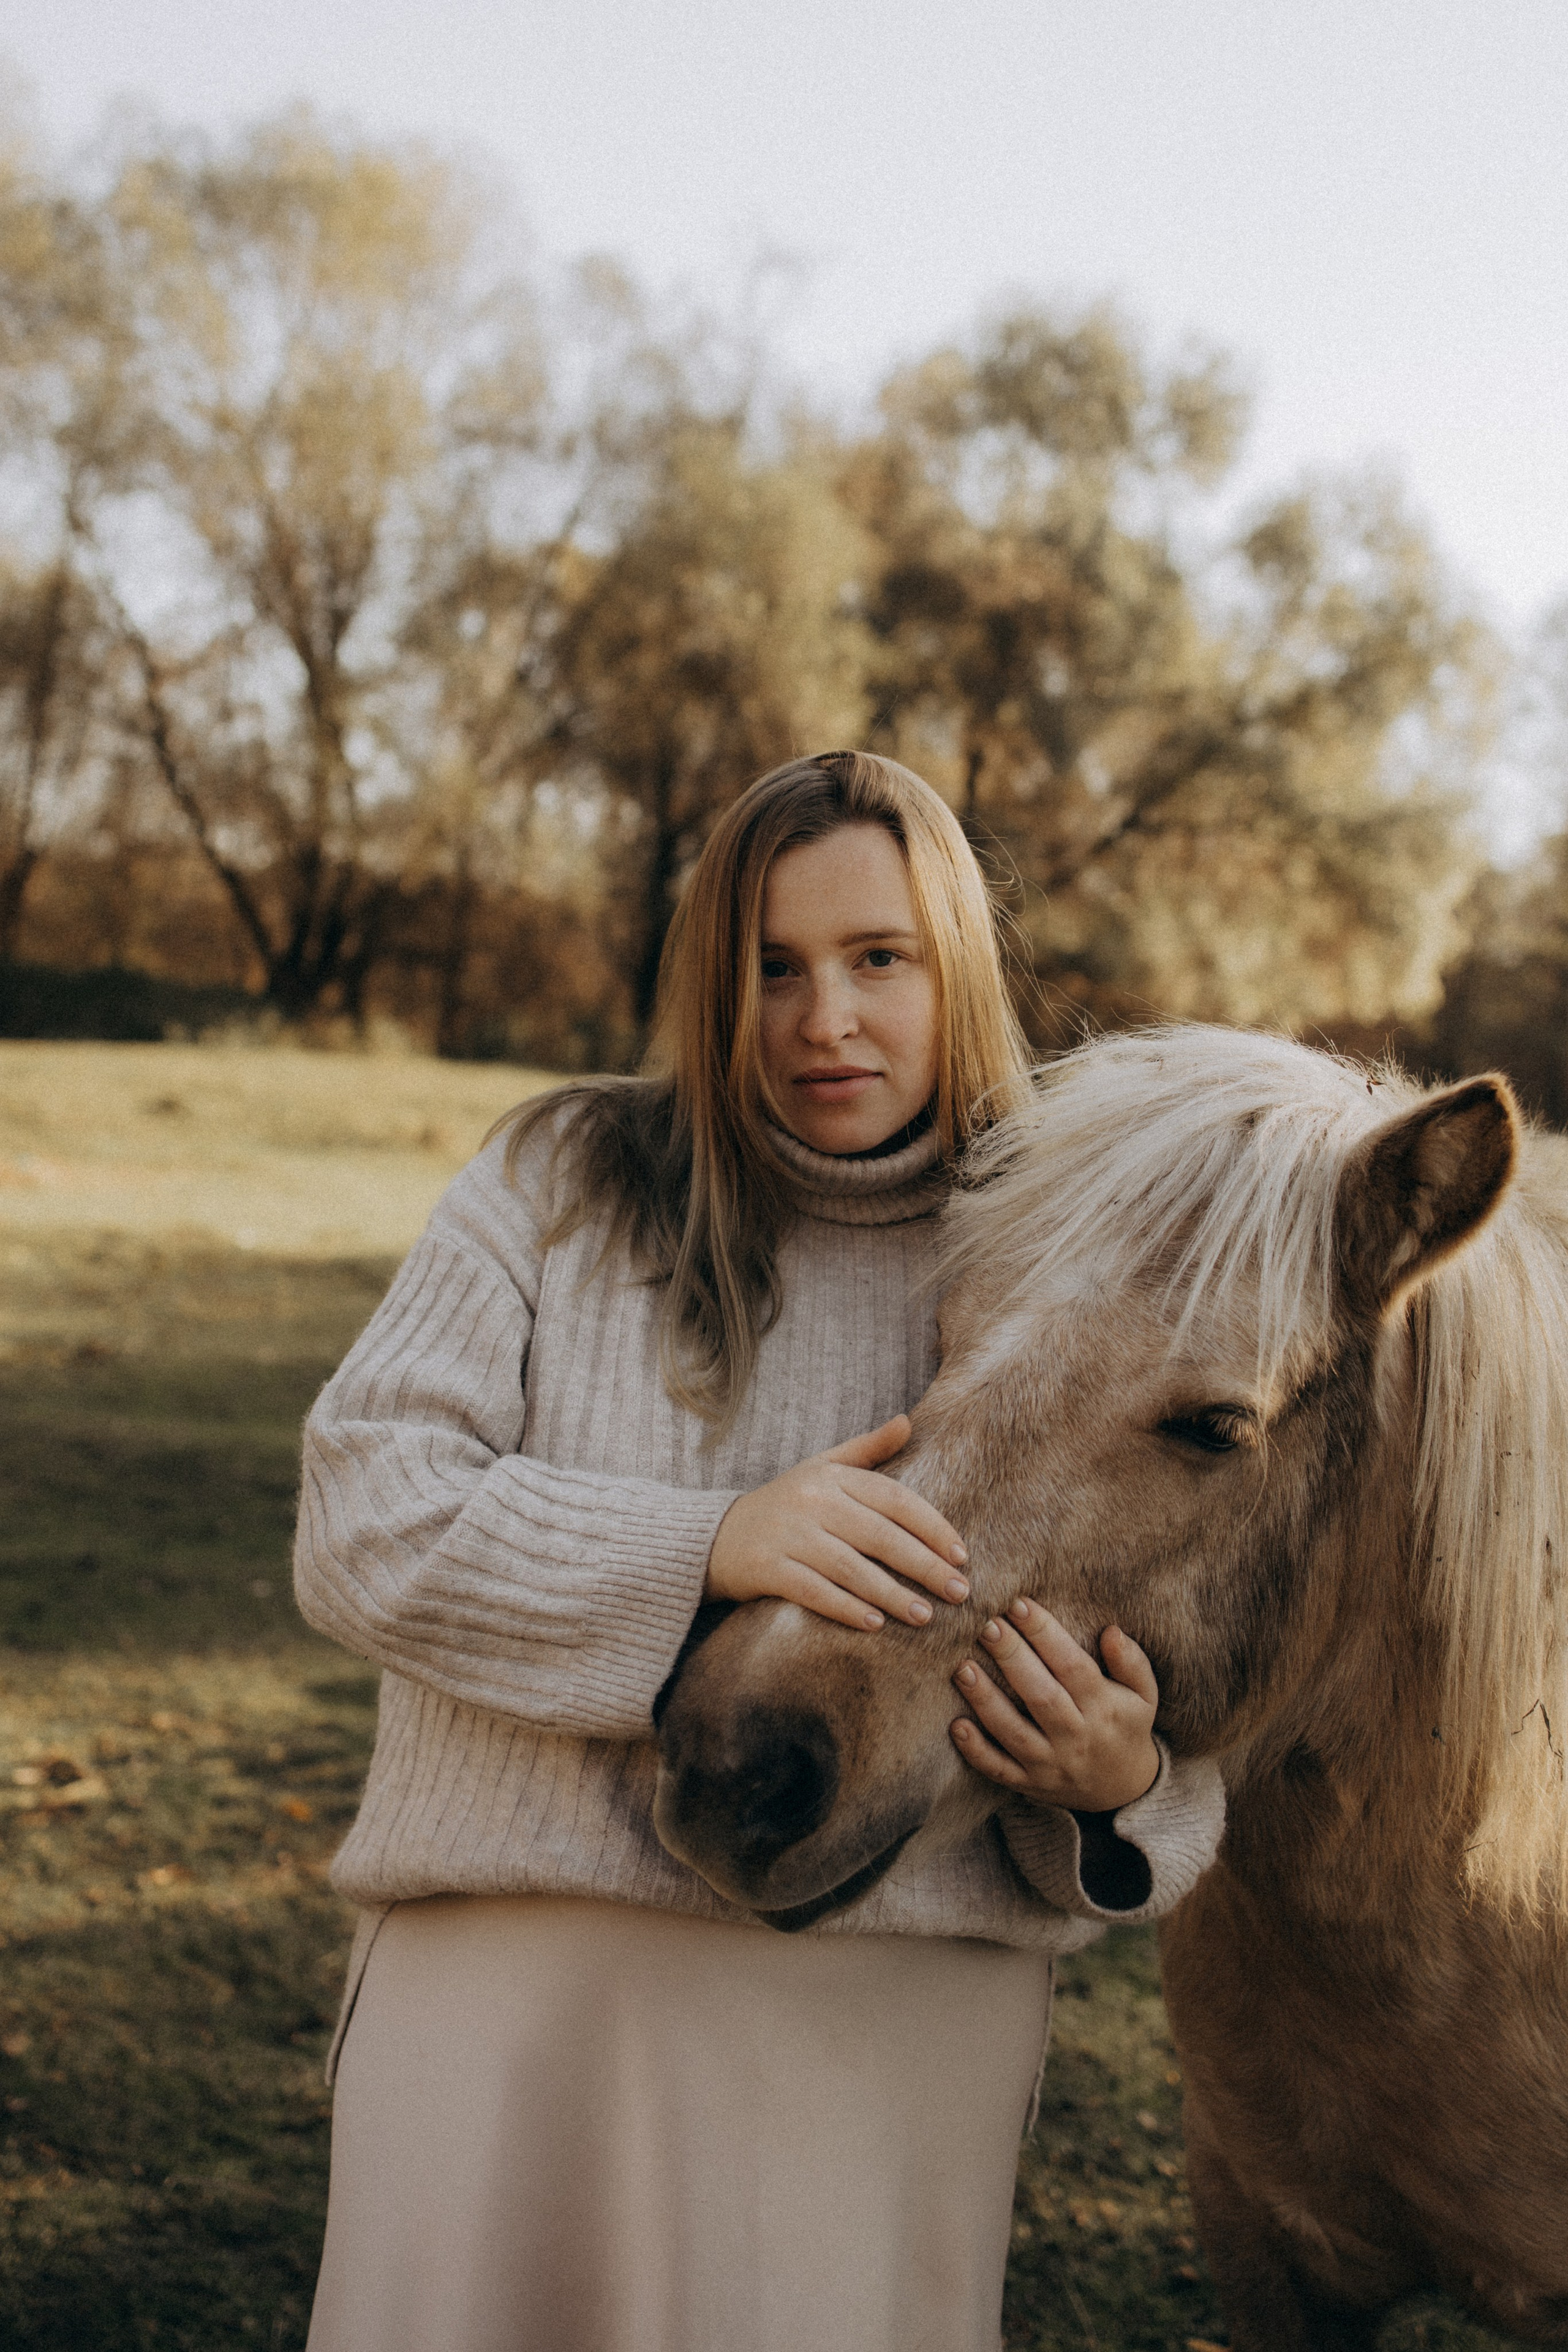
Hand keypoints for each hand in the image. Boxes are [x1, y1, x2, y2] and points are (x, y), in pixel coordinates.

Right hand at [705, 1415, 969, 1631]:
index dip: (932, 1526)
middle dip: (924, 1566)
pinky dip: (847, 1608)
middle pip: (880, 1535)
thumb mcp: (821, 1467)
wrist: (716, 1535)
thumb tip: (908, 1422)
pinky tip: (875, 1625)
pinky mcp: (769, 1569)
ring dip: (892, 1594)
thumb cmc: (784, 1502)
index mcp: (832, 1477)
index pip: (895, 1499)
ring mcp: (790, 1536)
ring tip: (925, 1616)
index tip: (962, 1554)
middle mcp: (813, 1502)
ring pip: (852, 1568)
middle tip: (959, 1591)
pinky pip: (816, 1592)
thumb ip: (867, 1449)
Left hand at [950, 1598, 1158, 1811]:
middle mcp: (1076, 1737)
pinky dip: (976, 1751)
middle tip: (985, 1624)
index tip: (1019, 1603)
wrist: (1123, 1790)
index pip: (1072, 1666)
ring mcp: (1050, 1765)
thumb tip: (1112, 1631)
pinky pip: (998, 1770)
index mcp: (1103, 1709)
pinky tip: (956, 1725)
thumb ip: (1131, 1662)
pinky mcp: (1029, 1783)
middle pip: (1040, 1695)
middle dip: (1011, 1657)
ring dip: (985, 1700)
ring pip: (1013, 1732)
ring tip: (962, 1667)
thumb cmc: (1126, 1726)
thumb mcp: (1144, 1695)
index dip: (1045, 1633)